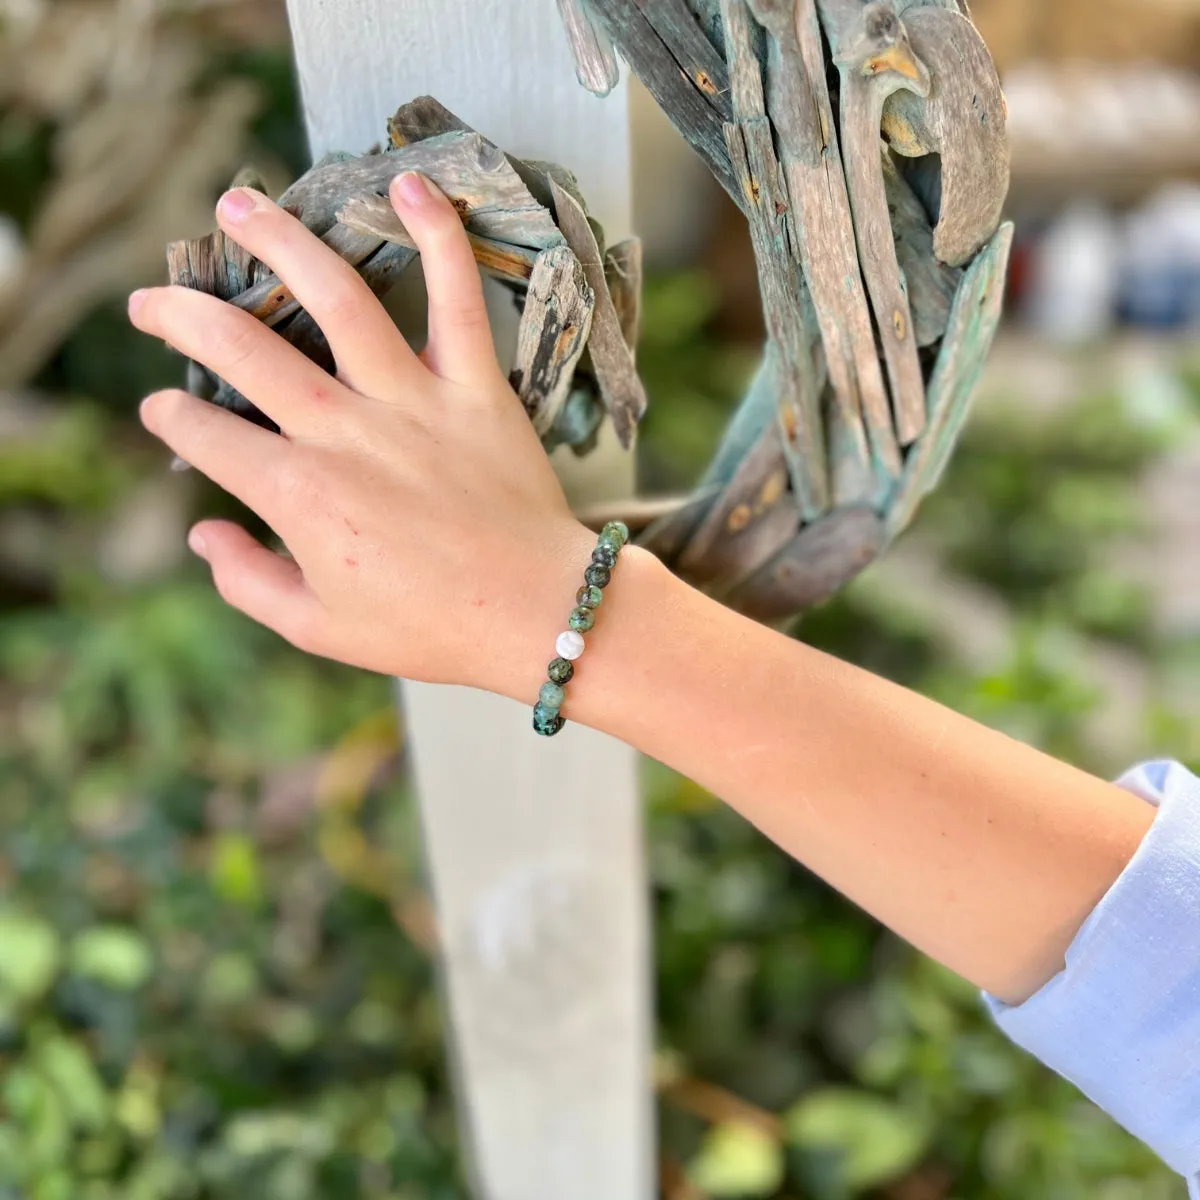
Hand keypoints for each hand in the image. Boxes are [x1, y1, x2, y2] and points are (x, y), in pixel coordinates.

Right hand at [129, 172, 597, 697]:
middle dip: (182, 318)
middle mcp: (346, 435)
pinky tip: (410, 185)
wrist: (537, 615)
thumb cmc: (431, 628)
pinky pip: (458, 299)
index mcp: (301, 497)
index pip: (207, 438)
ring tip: (239, 204)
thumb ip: (248, 581)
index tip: (165, 411)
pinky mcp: (476, 388)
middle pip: (244, 351)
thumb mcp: (320, 629)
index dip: (172, 420)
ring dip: (280, 243)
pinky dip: (438, 236)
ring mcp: (414, 403)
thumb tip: (201, 531)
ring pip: (335, 300)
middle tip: (152, 301)